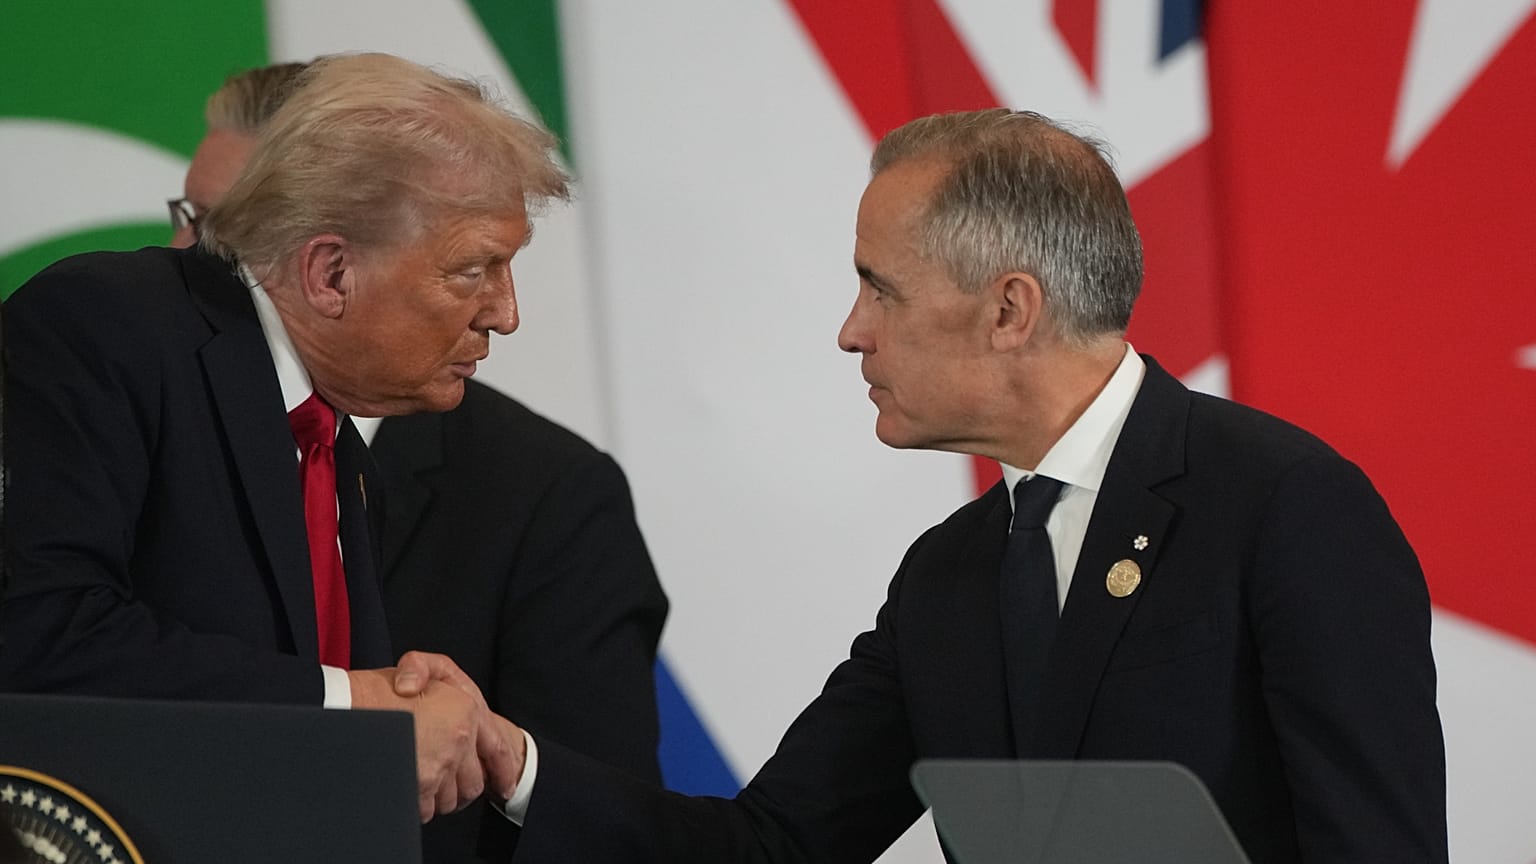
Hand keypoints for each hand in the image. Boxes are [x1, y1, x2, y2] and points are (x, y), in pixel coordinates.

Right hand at [350, 654, 494, 820]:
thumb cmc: (378, 688)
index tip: (504, 786)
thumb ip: (443, 679)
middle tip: (451, 786)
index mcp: (467, 711)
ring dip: (442, 798)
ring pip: (452, 798)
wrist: (345, 705)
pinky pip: (428, 808)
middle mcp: (459, 741)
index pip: (497, 749)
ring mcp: (440, 766)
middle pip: (473, 782)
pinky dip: (422, 806)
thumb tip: (433, 697)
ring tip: (429, 790)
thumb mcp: (420, 666)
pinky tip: (412, 796)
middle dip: (463, 788)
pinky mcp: (419, 786)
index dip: (504, 769)